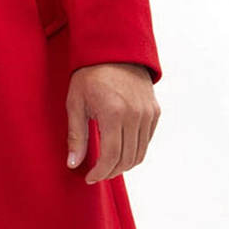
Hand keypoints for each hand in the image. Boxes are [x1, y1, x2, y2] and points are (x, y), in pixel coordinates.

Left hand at [65, 63, 160, 183]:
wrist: (114, 50)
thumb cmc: (89, 75)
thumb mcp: (75, 103)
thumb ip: (76, 136)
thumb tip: (73, 164)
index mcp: (114, 113)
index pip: (111, 156)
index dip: (100, 172)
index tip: (89, 178)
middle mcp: (135, 115)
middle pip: (127, 158)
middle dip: (110, 171)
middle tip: (96, 173)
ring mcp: (148, 114)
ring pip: (140, 153)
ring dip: (123, 164)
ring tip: (107, 165)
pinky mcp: (155, 112)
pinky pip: (146, 141)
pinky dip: (134, 151)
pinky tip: (119, 149)